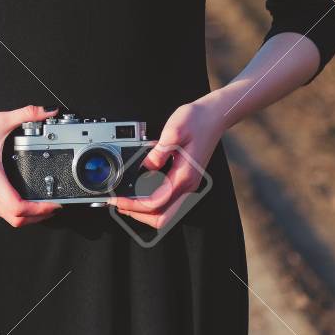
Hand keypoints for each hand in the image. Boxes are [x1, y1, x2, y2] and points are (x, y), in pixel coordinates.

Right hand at [0, 103, 62, 227]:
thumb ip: (27, 114)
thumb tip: (49, 110)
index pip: (18, 208)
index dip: (39, 210)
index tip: (54, 204)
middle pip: (14, 219)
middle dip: (37, 216)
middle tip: (53, 206)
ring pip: (5, 216)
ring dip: (24, 215)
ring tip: (41, 204)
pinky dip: (12, 209)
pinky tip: (21, 198)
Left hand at [105, 99, 224, 233]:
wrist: (215, 116)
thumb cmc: (197, 120)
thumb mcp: (174, 130)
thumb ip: (158, 153)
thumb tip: (144, 168)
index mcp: (183, 176)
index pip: (155, 203)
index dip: (134, 205)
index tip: (119, 200)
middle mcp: (188, 185)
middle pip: (162, 218)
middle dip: (139, 215)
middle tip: (121, 205)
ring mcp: (189, 185)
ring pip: (166, 213)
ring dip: (145, 212)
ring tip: (127, 201)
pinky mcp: (187, 180)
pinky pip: (169, 202)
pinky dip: (153, 204)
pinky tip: (141, 193)